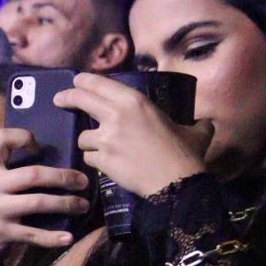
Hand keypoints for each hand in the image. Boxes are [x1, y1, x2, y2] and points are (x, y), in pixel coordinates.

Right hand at [0, 127, 90, 265]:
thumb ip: (13, 175)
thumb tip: (57, 167)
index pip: (1, 139)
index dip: (22, 137)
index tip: (40, 148)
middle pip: (33, 174)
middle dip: (64, 177)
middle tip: (83, 182)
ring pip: (38, 202)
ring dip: (66, 204)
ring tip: (83, 206)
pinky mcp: (0, 232)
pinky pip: (34, 234)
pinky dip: (54, 237)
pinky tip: (69, 237)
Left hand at [55, 73, 210, 197]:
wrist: (176, 184)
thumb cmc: (186, 154)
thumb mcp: (194, 131)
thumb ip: (195, 123)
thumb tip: (205, 123)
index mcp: (135, 101)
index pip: (98, 83)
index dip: (83, 81)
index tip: (76, 81)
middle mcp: (115, 115)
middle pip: (79, 99)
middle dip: (66, 98)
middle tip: (59, 100)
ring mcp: (106, 138)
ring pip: (82, 136)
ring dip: (89, 142)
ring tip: (101, 147)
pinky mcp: (101, 160)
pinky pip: (89, 157)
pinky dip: (95, 160)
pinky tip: (106, 163)